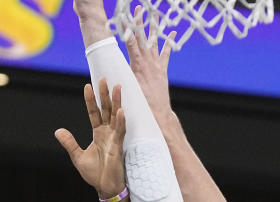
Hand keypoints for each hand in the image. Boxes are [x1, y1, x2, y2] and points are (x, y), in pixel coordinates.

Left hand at [55, 79, 126, 199]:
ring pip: (116, 116)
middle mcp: (107, 133)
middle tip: (104, 78)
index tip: (87, 86)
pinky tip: (121, 111)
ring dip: (117, 102)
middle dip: (105, 94)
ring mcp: (114, 138)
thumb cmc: (95, 173)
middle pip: (106, 110)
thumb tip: (58, 131)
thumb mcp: (77, 157)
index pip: (94, 113)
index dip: (91, 100)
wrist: (105, 187)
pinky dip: (121, 121)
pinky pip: (121, 131)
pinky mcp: (119, 147)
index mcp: (98, 134)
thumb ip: (69, 143)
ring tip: (117, 87)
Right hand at [123, 6, 173, 122]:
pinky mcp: (162, 69)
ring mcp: (156, 64)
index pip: (130, 42)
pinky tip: (172, 33)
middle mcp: (148, 61)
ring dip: (154, 27)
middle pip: (142, 37)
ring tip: (155, 14)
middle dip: (139, 22)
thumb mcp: (126, 88)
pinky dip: (168, 43)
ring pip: (154, 42)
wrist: (158, 113)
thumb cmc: (139, 105)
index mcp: (137, 65)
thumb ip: (119, 77)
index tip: (122, 16)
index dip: (126, 28)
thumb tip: (107, 71)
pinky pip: (166, 53)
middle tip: (138, 8)